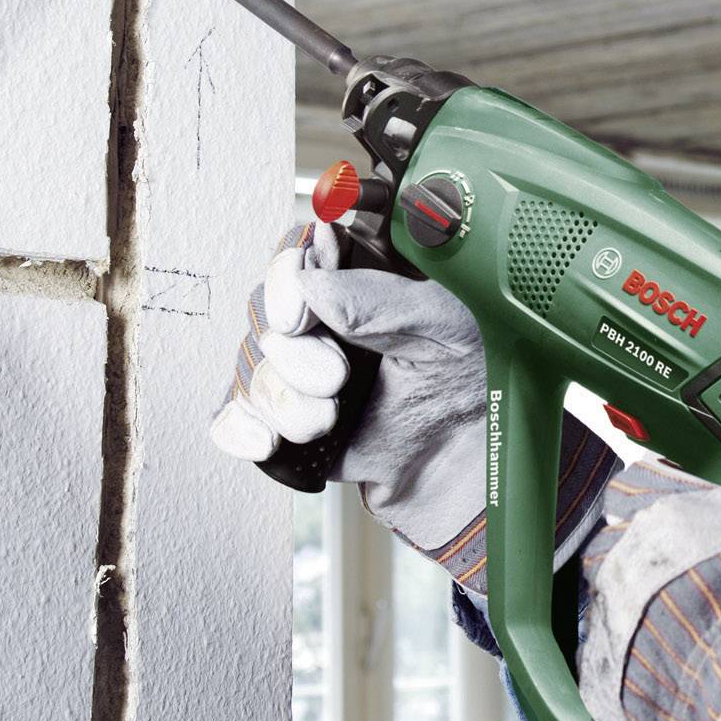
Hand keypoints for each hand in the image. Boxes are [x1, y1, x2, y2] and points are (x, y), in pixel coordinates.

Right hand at [215, 220, 612, 596]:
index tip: (298, 315)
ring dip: (280, 398)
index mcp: (368, 278)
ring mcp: (305, 372)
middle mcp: (329, 319)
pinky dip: (242, 427)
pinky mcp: (290, 423)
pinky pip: (238, 416)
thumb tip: (314, 285)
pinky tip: (267, 441)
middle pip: (267, 313)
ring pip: (253, 367)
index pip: (302, 254)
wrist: (476, 466)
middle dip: (292, 353)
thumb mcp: (452, 327)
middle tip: (334, 379)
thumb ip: (384, 303)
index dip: (287, 277)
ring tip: (324, 421)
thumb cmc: (482, 383)